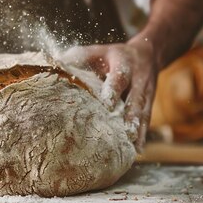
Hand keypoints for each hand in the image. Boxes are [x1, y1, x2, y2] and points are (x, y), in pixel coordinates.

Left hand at [60, 37, 158, 151]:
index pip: (119, 78)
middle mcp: (138, 81)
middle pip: (136, 100)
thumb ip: (78, 58)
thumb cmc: (112, 55)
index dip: (113, 90)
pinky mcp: (148, 105)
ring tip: (131, 149)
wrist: (147, 54)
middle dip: (131, 117)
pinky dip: (142, 136)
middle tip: (125, 133)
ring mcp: (146, 95)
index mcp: (124, 65)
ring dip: (137, 131)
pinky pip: (146, 121)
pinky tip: (137, 151)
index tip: (107, 104)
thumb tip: (54, 64)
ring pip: (143, 114)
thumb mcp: (97, 51)